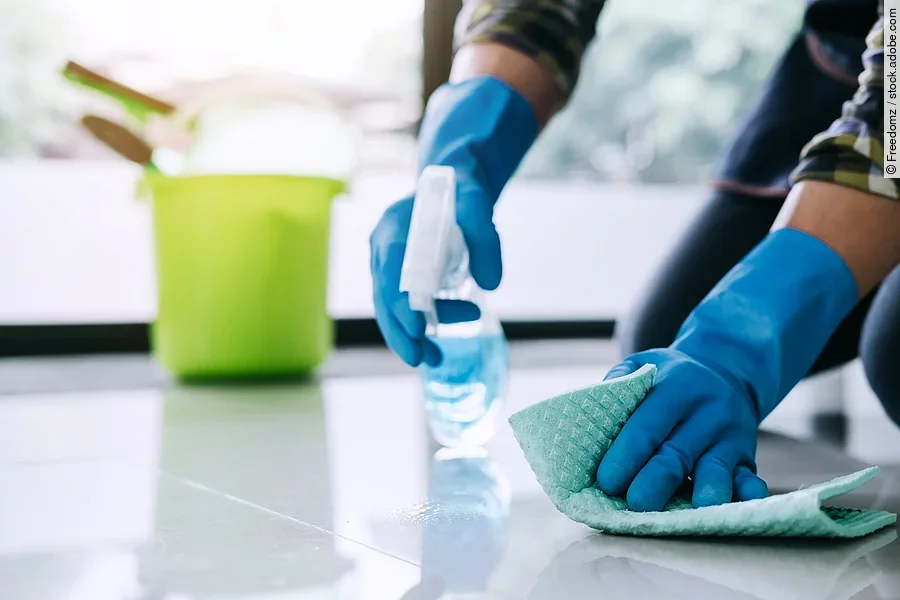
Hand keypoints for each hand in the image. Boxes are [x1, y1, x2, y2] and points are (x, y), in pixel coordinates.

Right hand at [369, 77, 536, 365]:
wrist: (452, 184)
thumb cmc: (461, 191)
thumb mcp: (477, 205)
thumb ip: (485, 239)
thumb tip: (491, 284)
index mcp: (395, 229)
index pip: (391, 273)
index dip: (400, 304)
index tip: (417, 329)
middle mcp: (384, 248)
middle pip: (383, 297)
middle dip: (400, 332)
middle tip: (421, 360)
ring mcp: (388, 263)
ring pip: (389, 307)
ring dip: (408, 336)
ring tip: (434, 360)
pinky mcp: (400, 275)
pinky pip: (402, 306)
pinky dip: (417, 327)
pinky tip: (435, 347)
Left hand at [596, 349, 768, 511]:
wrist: (724, 370)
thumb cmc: (668, 377)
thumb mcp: (643, 365)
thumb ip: (618, 383)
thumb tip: (591, 419)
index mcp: (675, 388)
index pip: (647, 426)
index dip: (627, 454)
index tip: (606, 482)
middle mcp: (705, 412)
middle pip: (677, 453)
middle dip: (656, 481)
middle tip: (636, 503)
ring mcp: (729, 435)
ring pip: (715, 468)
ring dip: (706, 491)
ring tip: (695, 511)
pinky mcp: (746, 457)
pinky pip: (749, 477)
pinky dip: (747, 494)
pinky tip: (740, 507)